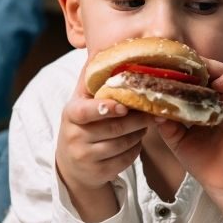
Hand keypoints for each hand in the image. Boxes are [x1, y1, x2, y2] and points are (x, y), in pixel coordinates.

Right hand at [56, 66, 150, 220]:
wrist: (72, 164)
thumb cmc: (82, 123)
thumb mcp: (80, 101)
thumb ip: (91, 80)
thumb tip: (104, 49)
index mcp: (71, 115)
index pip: (85, 112)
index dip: (104, 108)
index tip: (123, 106)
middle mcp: (74, 137)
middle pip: (115, 128)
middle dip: (137, 119)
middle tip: (152, 111)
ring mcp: (85, 157)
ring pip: (124, 144)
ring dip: (139, 133)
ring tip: (143, 124)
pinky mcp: (98, 173)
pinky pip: (127, 159)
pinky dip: (136, 149)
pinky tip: (135, 141)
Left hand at [156, 61, 222, 214]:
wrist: (217, 182)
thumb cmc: (200, 159)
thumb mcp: (176, 138)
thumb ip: (166, 122)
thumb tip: (152, 107)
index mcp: (211, 101)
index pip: (208, 74)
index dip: (200, 67)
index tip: (186, 69)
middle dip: (215, 67)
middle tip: (202, 74)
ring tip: (220, 85)